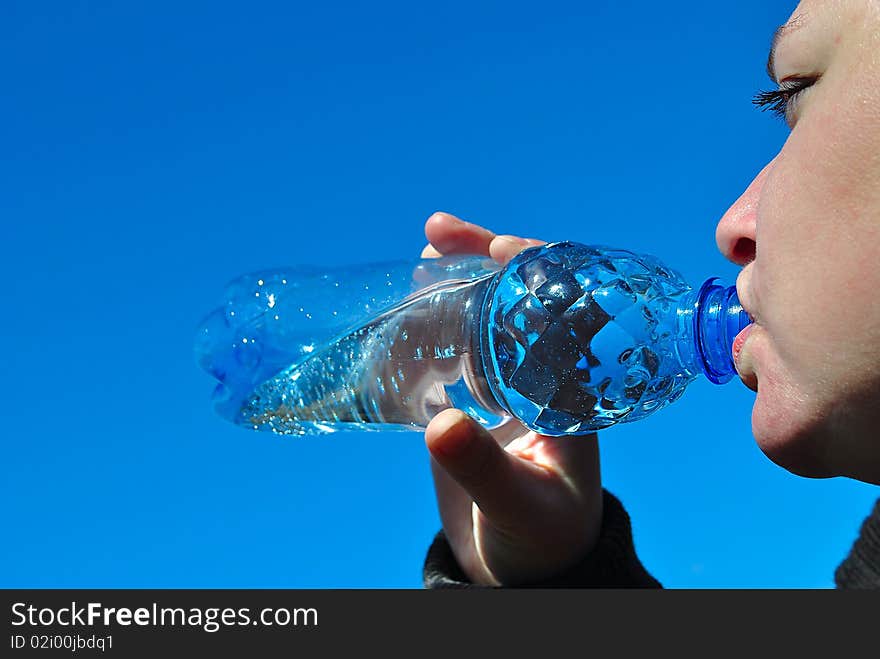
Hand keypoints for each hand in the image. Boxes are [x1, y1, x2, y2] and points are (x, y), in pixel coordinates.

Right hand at [421, 212, 603, 585]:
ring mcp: (504, 388)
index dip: (536, 273)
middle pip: (518, 303)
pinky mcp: (471, 405)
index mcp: (571, 393)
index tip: (498, 250)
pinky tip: (407, 305)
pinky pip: (452, 351)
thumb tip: (440, 425)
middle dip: (483, 261)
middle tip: (437, 232)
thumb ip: (483, 468)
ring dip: (455, 283)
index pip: (564, 314)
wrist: (520, 569)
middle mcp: (541, 380)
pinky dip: (430, 325)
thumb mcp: (517, 505)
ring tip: (423, 252)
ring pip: (484, 319)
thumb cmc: (541, 540)